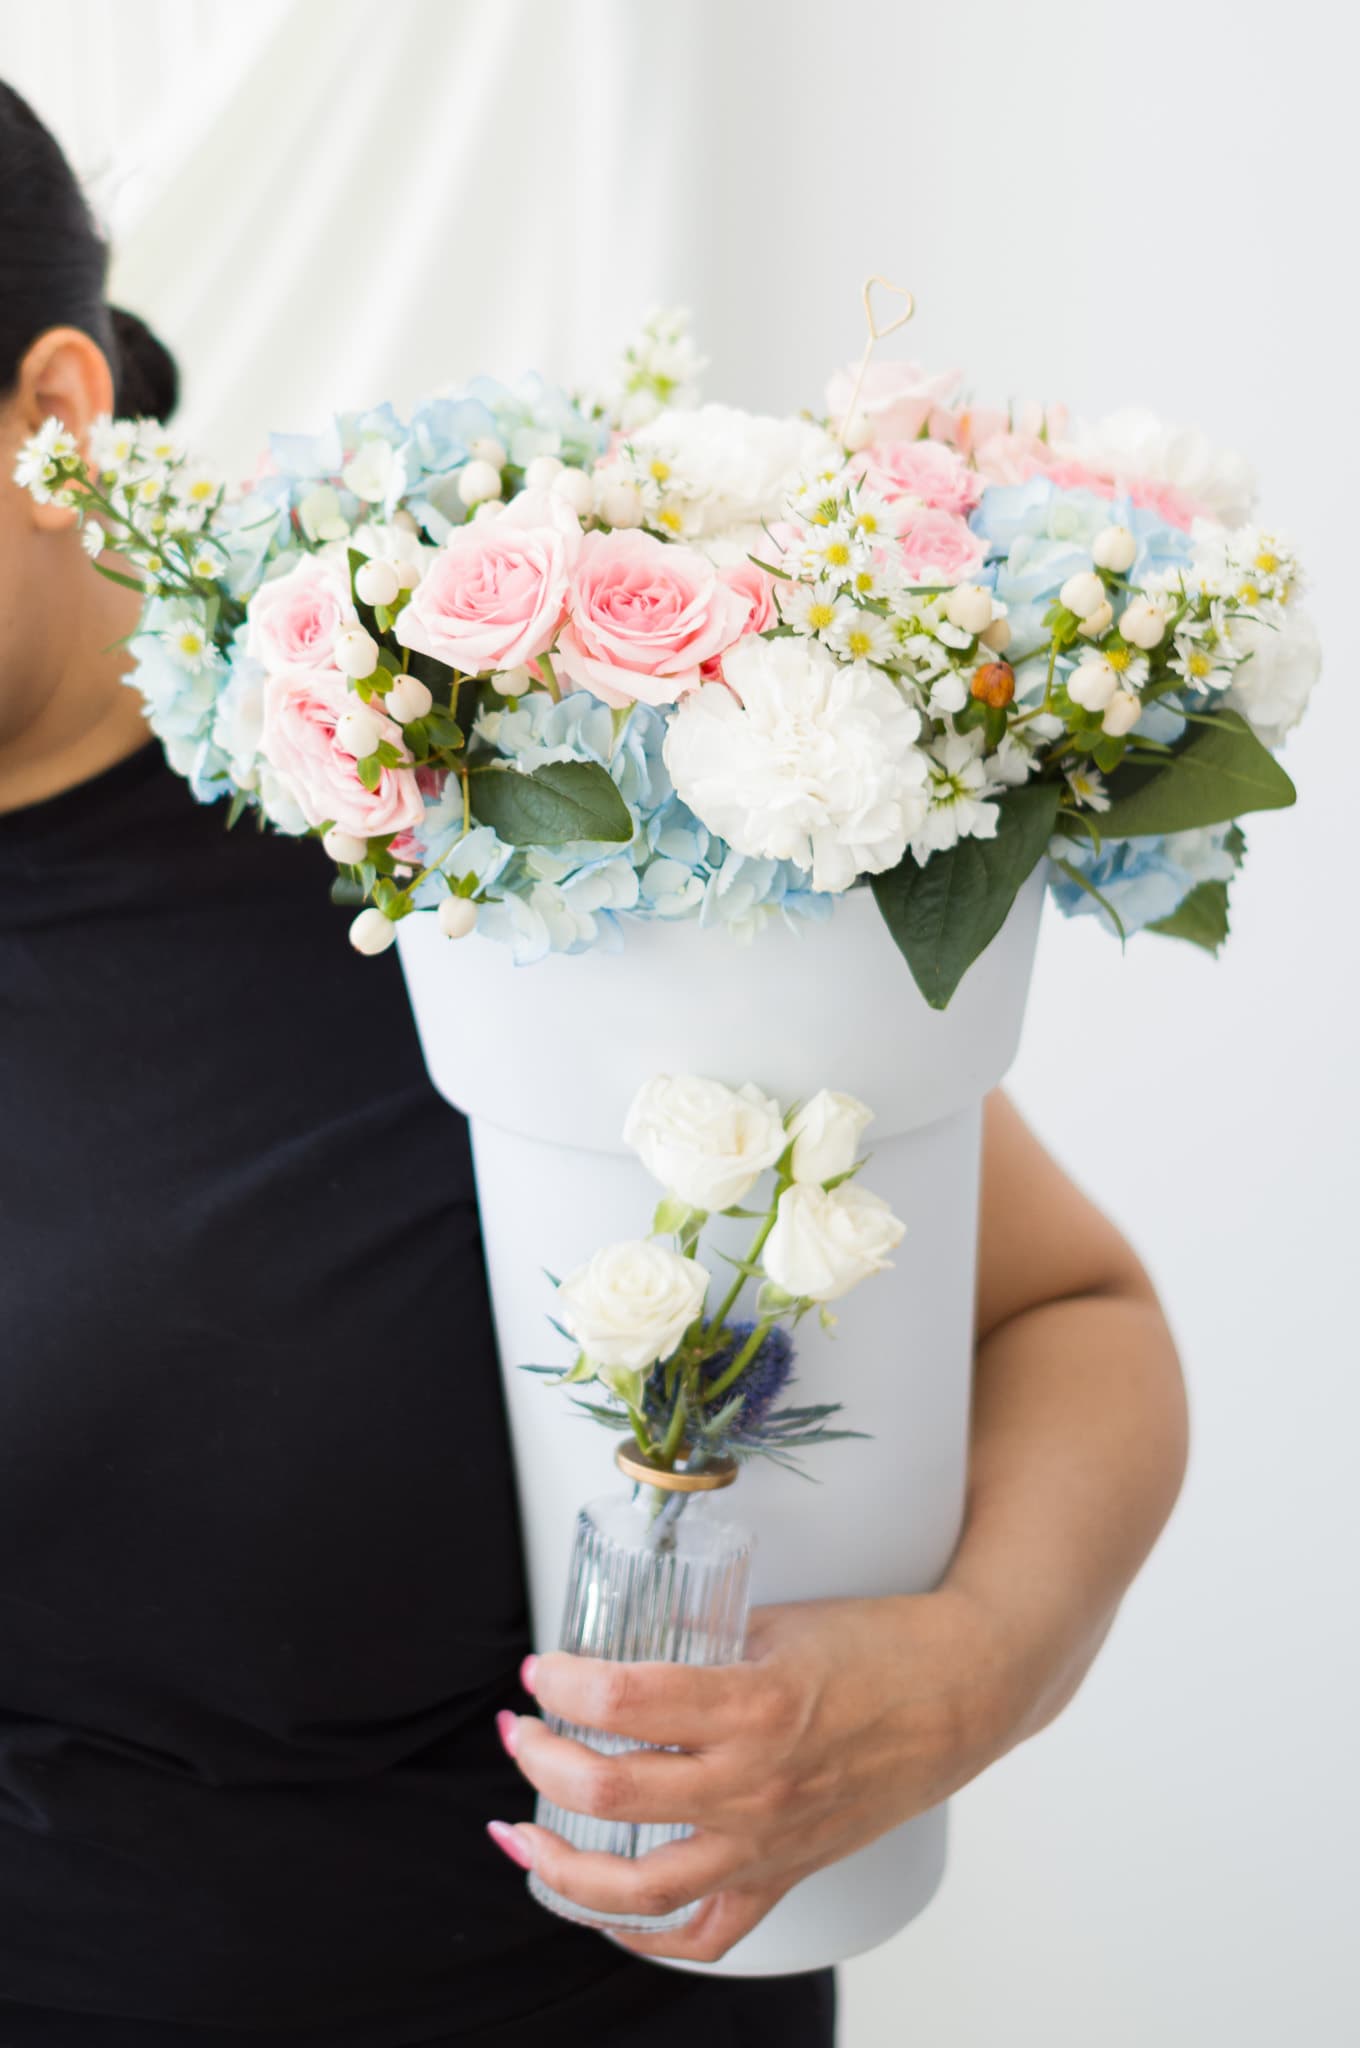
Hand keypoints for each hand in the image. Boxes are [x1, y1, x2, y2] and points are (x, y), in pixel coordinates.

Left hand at [487, 1589, 1026, 1962]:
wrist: (963, 1691)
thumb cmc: (879, 1647)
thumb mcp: (777, 1623)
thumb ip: (702, 1645)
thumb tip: (627, 1653)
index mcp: (751, 1703)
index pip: (620, 1702)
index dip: (561, 1684)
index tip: (541, 1671)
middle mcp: (752, 1783)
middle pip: (609, 1793)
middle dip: (541, 1758)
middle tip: (522, 1729)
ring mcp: (768, 1841)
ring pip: (639, 1887)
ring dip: (562, 1864)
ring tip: (521, 1833)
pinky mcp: (787, 1872)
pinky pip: (707, 1933)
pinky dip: (645, 1936)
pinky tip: (606, 1915)